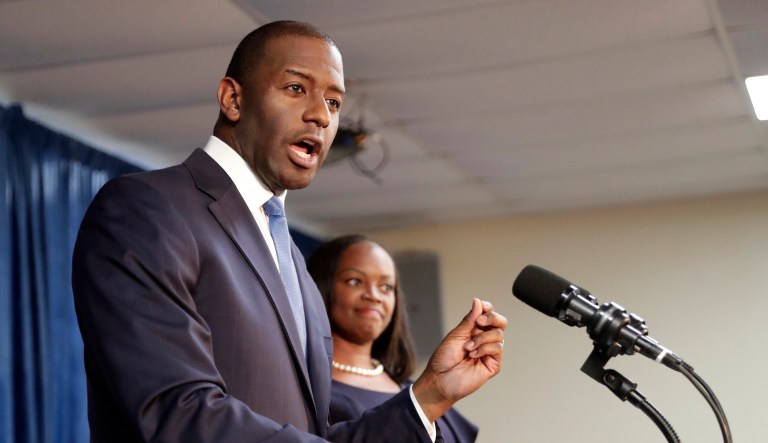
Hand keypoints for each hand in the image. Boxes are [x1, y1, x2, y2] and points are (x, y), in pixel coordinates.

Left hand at [412, 298, 506, 421]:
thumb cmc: (444, 359)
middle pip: (500, 322)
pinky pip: (497, 349)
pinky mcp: (493, 364)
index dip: (488, 308)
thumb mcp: (456, 334)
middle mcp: (484, 339)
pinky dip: (484, 349)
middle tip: (479, 322)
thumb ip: (470, 319)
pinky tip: (473, 355)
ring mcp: (489, 352)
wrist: (440, 380)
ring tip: (468, 347)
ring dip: (481, 338)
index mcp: (474, 330)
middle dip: (492, 318)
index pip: (488, 314)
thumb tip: (478, 302)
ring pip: (499, 335)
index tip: (482, 307)